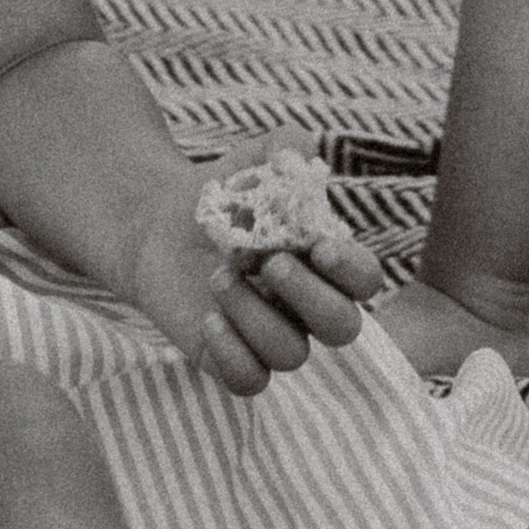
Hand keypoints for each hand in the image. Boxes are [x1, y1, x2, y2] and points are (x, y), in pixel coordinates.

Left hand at [128, 174, 384, 399]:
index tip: (318, 245)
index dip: (351, 269)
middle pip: (342, 328)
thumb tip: (299, 156)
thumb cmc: (226, 189)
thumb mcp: (257, 158)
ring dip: (256, 316)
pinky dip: (232, 354)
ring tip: (219, 276)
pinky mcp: (231, 358)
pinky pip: (250, 381)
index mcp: (326, 261)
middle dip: (309, 296)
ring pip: (291, 354)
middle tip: (270, 262)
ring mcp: (272, 336)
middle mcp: (307, 306)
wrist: (164, 219)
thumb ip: (287, 147)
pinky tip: (209, 317)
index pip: (364, 280)